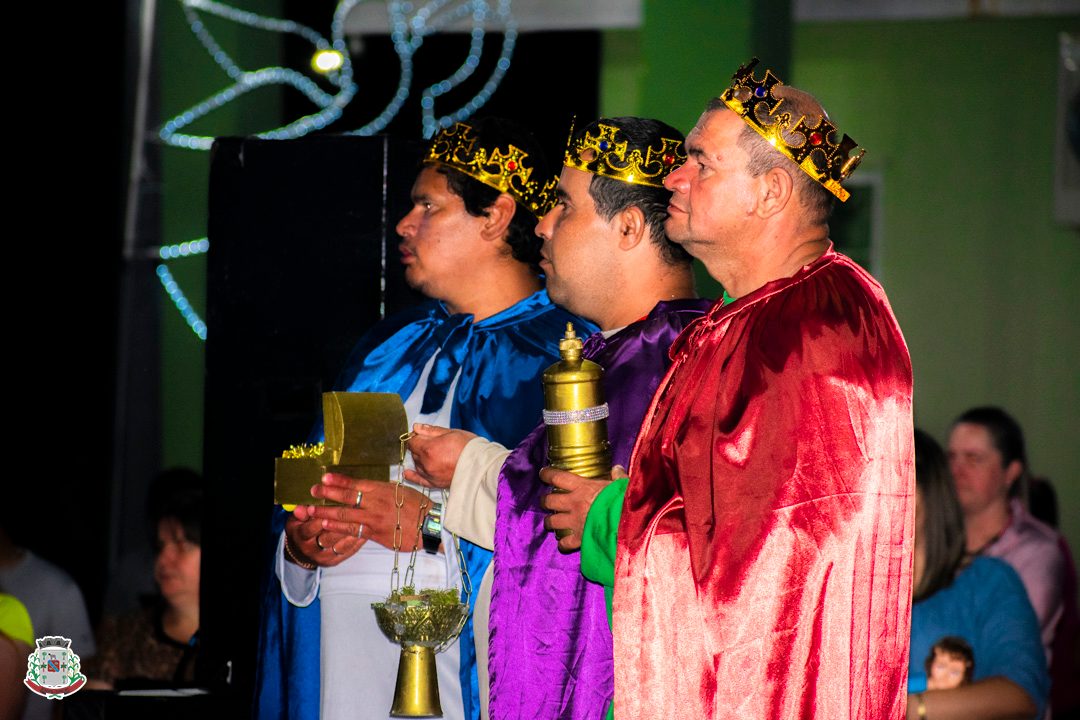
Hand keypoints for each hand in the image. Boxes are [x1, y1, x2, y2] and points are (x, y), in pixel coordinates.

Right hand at [284, 504, 363, 567]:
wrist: (302, 551)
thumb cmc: (302, 529)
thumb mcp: (296, 520)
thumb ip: (301, 514)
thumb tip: (300, 508)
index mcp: (301, 537)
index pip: (313, 527)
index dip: (324, 515)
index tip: (337, 503)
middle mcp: (312, 549)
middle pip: (329, 537)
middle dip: (342, 523)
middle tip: (355, 510)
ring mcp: (324, 557)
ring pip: (341, 544)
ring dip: (353, 531)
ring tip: (363, 519)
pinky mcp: (334, 561)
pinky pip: (349, 551)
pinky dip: (358, 540)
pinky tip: (365, 529)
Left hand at [307, 473, 431, 551]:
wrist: (429, 526)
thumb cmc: (418, 505)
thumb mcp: (401, 490)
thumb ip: (383, 489)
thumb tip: (369, 487)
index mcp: (382, 489)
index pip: (356, 483)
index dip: (338, 480)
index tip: (324, 477)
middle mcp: (375, 503)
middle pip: (346, 498)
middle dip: (326, 494)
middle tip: (312, 491)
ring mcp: (373, 519)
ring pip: (345, 515)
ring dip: (326, 512)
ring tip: (311, 511)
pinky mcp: (375, 534)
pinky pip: (352, 531)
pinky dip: (338, 527)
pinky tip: (326, 525)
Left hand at [404, 423, 476, 488]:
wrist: (482, 466)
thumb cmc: (469, 447)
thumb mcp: (451, 433)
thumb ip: (431, 431)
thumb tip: (416, 427)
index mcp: (429, 448)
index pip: (412, 441)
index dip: (416, 436)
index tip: (422, 435)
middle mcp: (426, 463)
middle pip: (414, 453)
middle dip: (419, 447)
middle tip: (431, 443)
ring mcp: (430, 475)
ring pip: (417, 464)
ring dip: (420, 458)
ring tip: (432, 454)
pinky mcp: (435, 483)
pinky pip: (419, 480)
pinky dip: (412, 476)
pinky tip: (407, 473)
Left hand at [539, 465, 623, 551]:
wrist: (627, 523)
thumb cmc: (624, 501)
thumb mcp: (622, 485)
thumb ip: (617, 477)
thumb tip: (617, 469)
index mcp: (583, 488)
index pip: (558, 478)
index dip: (548, 475)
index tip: (543, 474)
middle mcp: (574, 504)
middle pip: (549, 501)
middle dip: (545, 501)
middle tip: (546, 501)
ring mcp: (574, 522)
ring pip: (552, 521)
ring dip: (550, 521)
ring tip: (550, 522)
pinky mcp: (580, 538)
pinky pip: (565, 543)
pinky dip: (563, 544)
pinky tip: (563, 544)